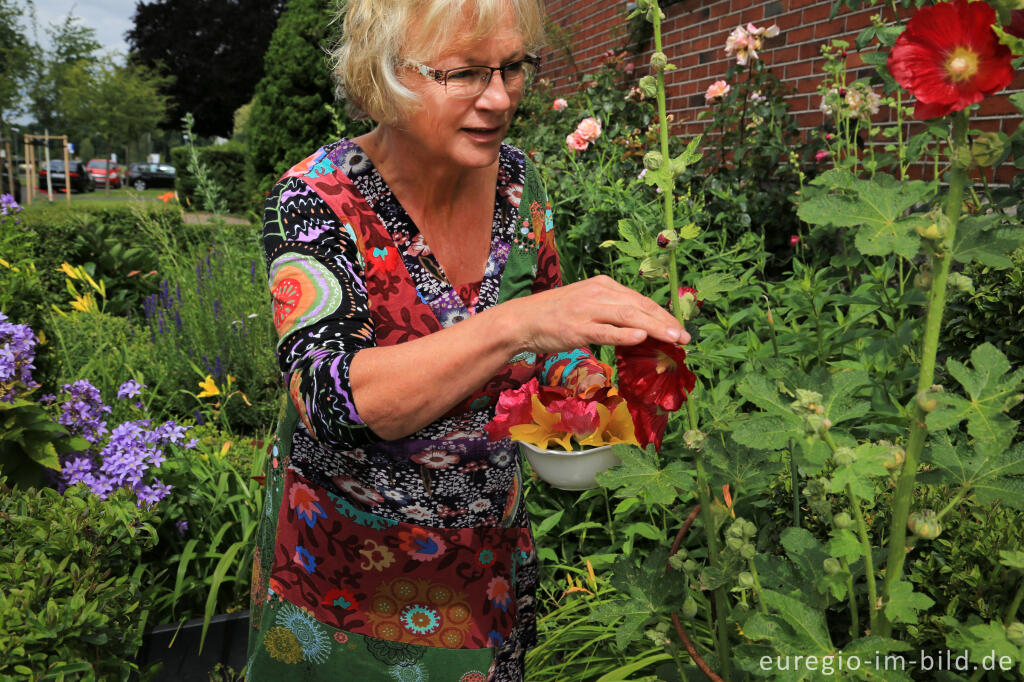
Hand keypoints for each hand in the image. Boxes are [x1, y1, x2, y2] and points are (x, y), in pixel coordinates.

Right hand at [504, 275, 689, 354]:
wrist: (523, 319)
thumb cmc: (556, 315)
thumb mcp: (587, 305)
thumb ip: (611, 312)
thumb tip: (640, 327)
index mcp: (603, 285)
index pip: (640, 299)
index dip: (662, 314)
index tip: (680, 328)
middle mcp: (598, 293)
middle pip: (639, 306)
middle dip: (665, 322)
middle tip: (685, 337)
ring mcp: (587, 309)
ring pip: (628, 317)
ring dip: (654, 327)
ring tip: (674, 338)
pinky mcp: (577, 327)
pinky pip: (605, 331)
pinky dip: (625, 334)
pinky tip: (642, 338)